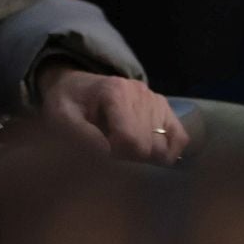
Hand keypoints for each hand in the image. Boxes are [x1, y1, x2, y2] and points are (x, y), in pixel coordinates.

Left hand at [36, 65, 186, 165]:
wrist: (78, 86)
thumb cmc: (69, 103)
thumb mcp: (62, 116)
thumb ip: (80, 134)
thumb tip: (108, 154)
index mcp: (115, 92)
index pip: (131, 139)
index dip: (116, 154)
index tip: (102, 152)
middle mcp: (140, 93)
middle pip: (148, 146)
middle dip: (129, 157)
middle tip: (112, 152)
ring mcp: (155, 100)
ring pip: (163, 146)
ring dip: (145, 156)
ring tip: (125, 149)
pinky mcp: (165, 108)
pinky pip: (180, 137)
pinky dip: (168, 151)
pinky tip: (149, 155)